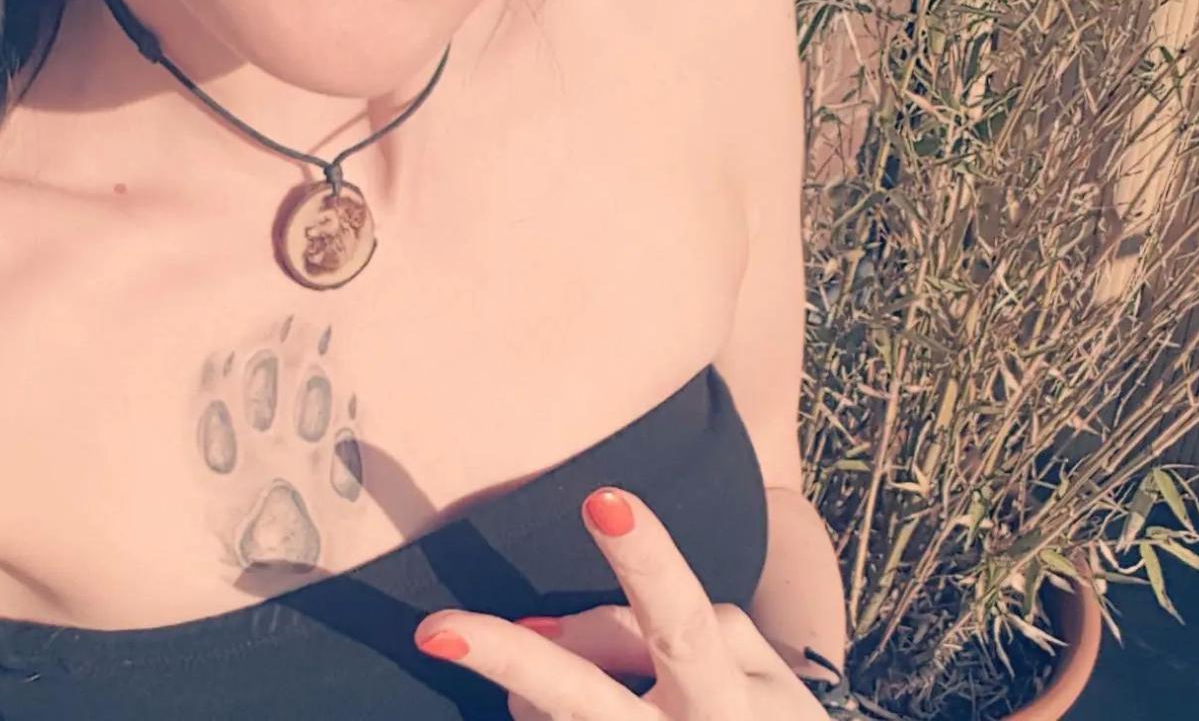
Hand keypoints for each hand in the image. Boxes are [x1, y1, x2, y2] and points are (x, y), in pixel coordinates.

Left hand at [412, 486, 832, 719]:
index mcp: (725, 694)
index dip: (645, 561)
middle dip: (512, 659)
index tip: (602, 498)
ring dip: (531, 690)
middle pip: (584, 698)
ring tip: (542, 678)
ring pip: (552, 718)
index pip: (679, 619)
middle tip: (432, 629)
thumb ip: (671, 627)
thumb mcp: (752, 666)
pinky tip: (544, 700)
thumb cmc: (766, 712)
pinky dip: (540, 713)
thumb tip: (553, 631)